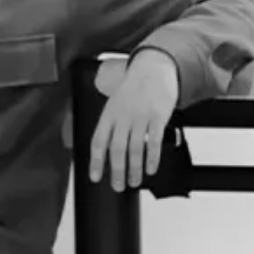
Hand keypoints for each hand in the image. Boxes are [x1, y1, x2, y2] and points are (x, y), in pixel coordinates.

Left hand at [89, 48, 179, 191]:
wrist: (153, 68)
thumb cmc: (134, 87)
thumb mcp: (115, 102)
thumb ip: (111, 124)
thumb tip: (105, 149)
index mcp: (109, 113)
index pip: (98, 141)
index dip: (96, 161)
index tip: (95, 177)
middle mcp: (123, 116)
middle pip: (117, 149)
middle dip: (116, 171)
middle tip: (118, 186)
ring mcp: (140, 116)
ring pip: (135, 149)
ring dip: (134, 169)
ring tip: (134, 181)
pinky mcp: (158, 116)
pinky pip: (154, 142)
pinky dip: (152, 158)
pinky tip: (151, 168)